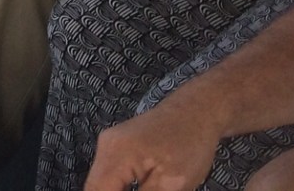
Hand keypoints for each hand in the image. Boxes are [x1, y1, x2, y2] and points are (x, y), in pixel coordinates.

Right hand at [84, 105, 222, 190]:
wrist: (197, 111)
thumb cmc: (190, 145)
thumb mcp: (173, 184)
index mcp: (116, 155)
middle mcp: (106, 146)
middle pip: (96, 188)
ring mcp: (110, 144)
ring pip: (101, 184)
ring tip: (150, 190)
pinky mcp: (118, 146)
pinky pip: (110, 175)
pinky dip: (118, 189)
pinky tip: (140, 190)